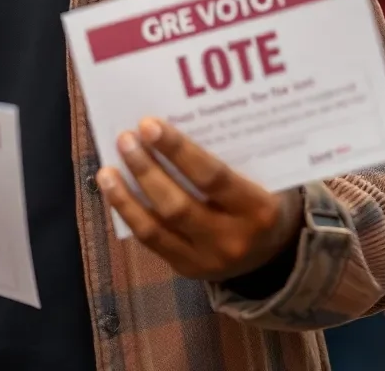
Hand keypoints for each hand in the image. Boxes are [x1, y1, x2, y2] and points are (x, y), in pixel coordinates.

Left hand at [97, 118, 302, 281]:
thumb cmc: (265, 196)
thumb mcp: (261, 174)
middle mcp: (232, 239)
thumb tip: (175, 116)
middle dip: (146, 170)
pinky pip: (151, 241)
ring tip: (107, 168)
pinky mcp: (187, 269)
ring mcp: (207, 260)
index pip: (212, 177)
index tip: (150, 125)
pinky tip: (111, 190)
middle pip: (178, 205)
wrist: (278, 254)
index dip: (178, 151)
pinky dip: (127, 213)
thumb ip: (229, 153)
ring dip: (126, 195)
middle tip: (126, 138)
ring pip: (157, 228)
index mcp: (257, 209)